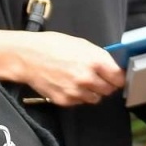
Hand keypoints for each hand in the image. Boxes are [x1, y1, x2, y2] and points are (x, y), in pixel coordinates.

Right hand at [0, 29, 123, 105]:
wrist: (27, 57)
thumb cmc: (53, 46)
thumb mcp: (81, 44)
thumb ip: (99, 57)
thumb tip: (113, 68)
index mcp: (94, 61)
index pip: (118, 78)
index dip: (118, 78)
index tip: (117, 77)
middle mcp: (87, 78)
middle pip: (109, 90)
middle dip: (106, 85)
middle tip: (98, 78)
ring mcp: (76, 91)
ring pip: (95, 98)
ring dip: (92, 92)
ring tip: (81, 81)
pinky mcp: (65, 100)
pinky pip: (80, 102)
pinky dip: (78, 96)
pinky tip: (69, 85)